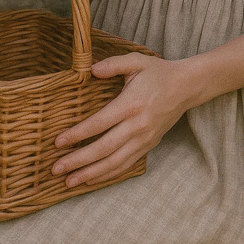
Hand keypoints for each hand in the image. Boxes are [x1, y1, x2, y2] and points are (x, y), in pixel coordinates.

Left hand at [52, 53, 191, 187]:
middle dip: (78, 161)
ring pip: (115, 162)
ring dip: (91, 174)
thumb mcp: (136, 61)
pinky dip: (108, 175)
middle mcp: (137, 126)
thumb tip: (90, 69)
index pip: (99, 124)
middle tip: (56, 169)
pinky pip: (126, 165)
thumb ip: (113, 64)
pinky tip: (92, 179)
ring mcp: (144, 139)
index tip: (57, 142)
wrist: (186, 87)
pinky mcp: (149, 146)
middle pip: (104, 149)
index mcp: (131, 105)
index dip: (77, 134)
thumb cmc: (158, 72)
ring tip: (69, 181)